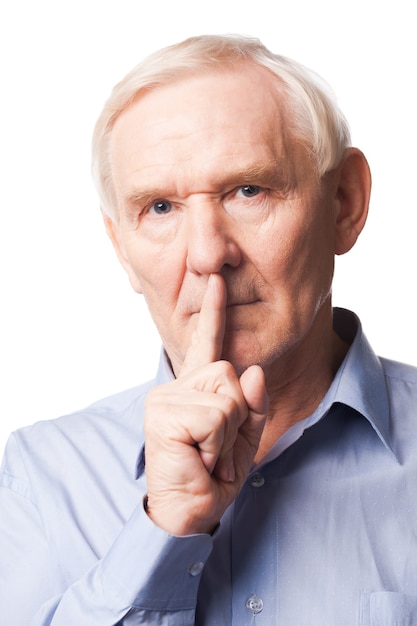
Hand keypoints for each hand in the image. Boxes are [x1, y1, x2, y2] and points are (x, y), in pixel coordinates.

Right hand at [144, 274, 267, 534]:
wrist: (188, 513)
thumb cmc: (212, 475)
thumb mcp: (244, 439)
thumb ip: (253, 405)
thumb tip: (254, 372)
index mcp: (195, 390)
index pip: (208, 344)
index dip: (214, 311)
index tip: (215, 278)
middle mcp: (176, 386)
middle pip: (229, 372)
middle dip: (237, 415)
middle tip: (214, 446)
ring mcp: (166, 397)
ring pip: (227, 393)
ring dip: (227, 433)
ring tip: (205, 453)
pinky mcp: (163, 412)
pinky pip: (217, 415)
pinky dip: (217, 443)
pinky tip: (197, 457)